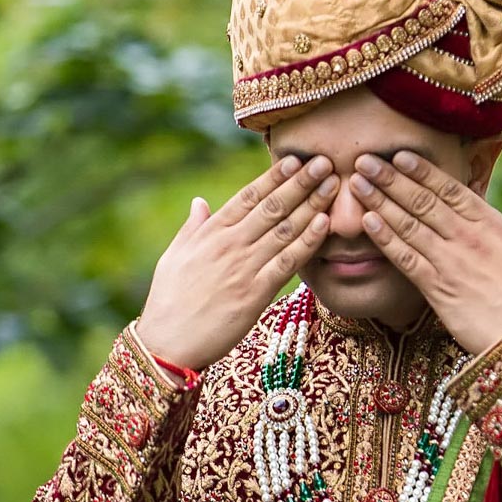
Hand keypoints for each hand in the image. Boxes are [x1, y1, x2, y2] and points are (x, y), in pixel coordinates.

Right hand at [136, 156, 338, 369]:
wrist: (168, 342)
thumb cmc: (169, 301)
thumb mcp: (175, 257)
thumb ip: (192, 228)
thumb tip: (200, 202)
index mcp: (210, 233)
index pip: (248, 196)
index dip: (274, 176)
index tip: (295, 159)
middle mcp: (229, 245)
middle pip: (272, 206)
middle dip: (301, 182)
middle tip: (325, 162)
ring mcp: (244, 268)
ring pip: (284, 229)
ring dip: (311, 204)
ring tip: (333, 184)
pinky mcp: (256, 293)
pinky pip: (288, 262)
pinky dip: (308, 241)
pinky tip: (324, 224)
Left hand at [351, 150, 501, 354]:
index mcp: (493, 225)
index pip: (452, 189)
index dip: (423, 170)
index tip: (400, 154)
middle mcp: (468, 237)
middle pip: (423, 200)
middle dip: (391, 178)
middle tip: (364, 159)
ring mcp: (451, 261)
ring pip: (409, 224)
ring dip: (381, 201)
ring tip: (357, 183)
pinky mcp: (438, 289)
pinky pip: (406, 258)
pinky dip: (386, 238)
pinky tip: (368, 222)